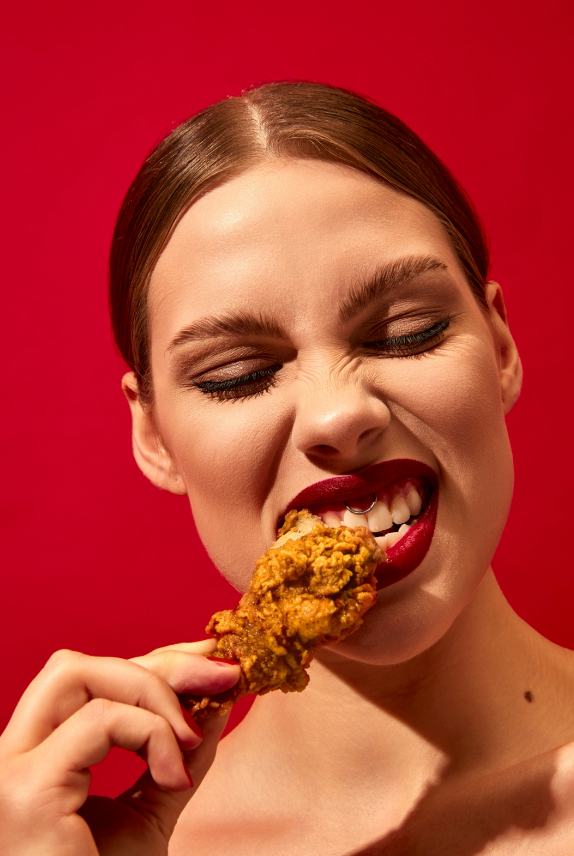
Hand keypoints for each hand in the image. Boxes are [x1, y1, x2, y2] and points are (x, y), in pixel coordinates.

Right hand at [0, 639, 239, 854]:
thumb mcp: (152, 806)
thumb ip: (177, 751)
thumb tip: (219, 697)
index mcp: (35, 759)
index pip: (87, 679)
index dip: (152, 660)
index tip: (211, 659)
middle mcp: (10, 757)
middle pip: (77, 665)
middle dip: (159, 660)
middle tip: (224, 674)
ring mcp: (10, 773)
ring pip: (77, 674)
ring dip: (154, 692)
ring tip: (190, 739)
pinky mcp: (27, 792)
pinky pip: (100, 722)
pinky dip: (150, 734)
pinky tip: (174, 776)